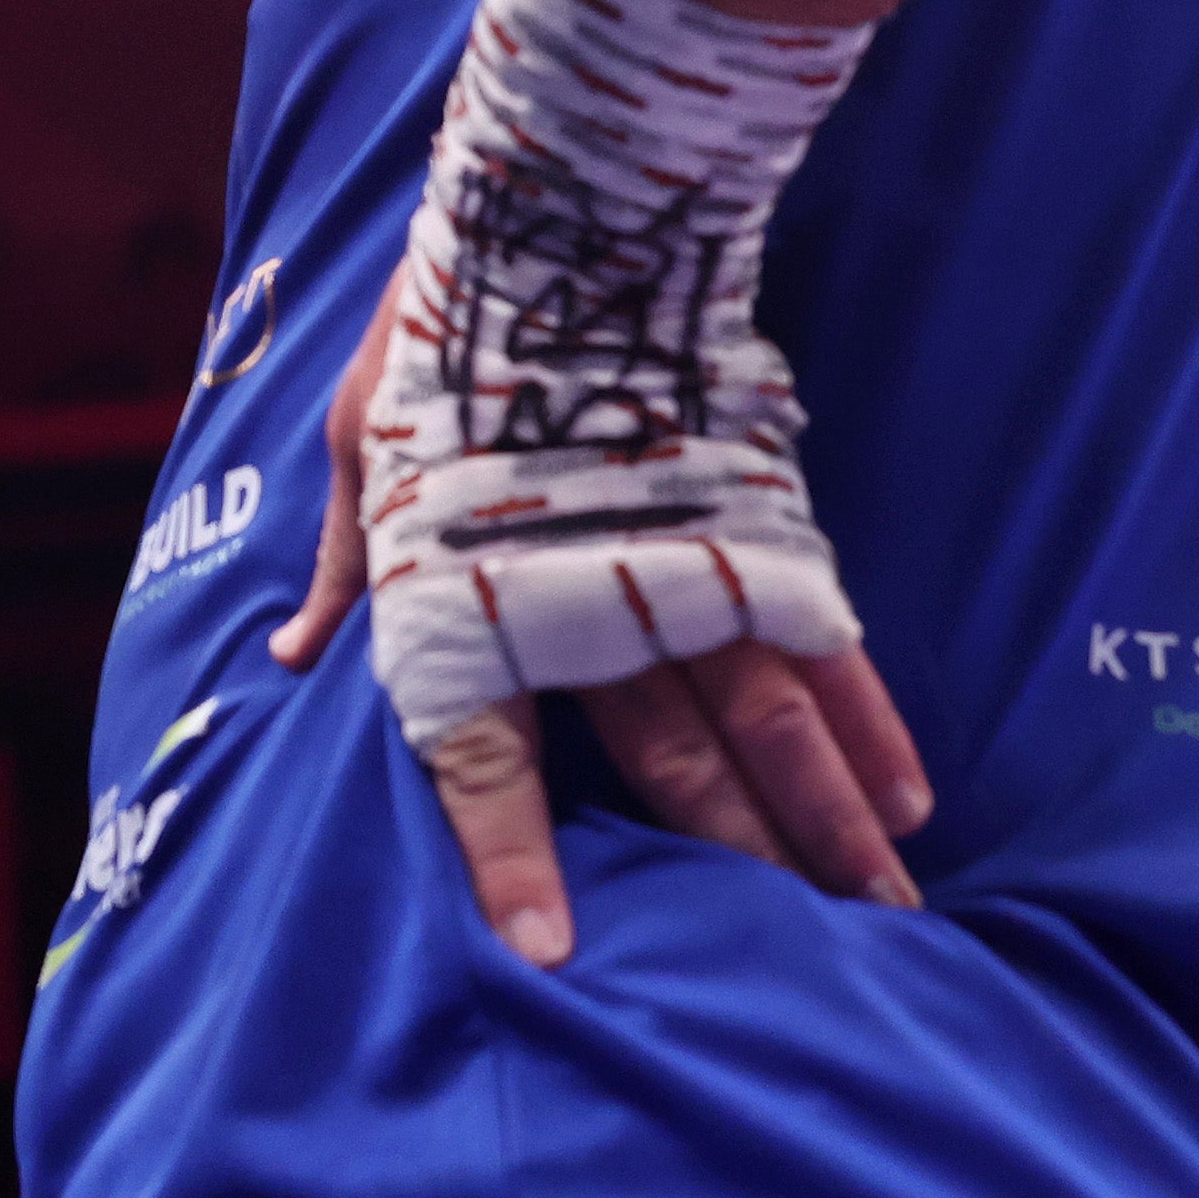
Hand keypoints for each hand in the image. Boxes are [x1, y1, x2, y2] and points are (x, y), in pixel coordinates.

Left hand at [268, 253, 929, 963]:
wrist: (555, 224)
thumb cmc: (435, 336)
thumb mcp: (359, 447)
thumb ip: (347, 564)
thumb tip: (291, 649)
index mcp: (472, 607)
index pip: (485, 765)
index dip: (512, 865)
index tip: (551, 956)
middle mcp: (583, 609)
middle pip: (669, 770)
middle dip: (734, 874)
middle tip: (805, 973)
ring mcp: (681, 568)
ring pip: (765, 725)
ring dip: (826, 824)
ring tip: (882, 911)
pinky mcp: (758, 522)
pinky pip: (820, 641)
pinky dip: (867, 718)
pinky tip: (906, 789)